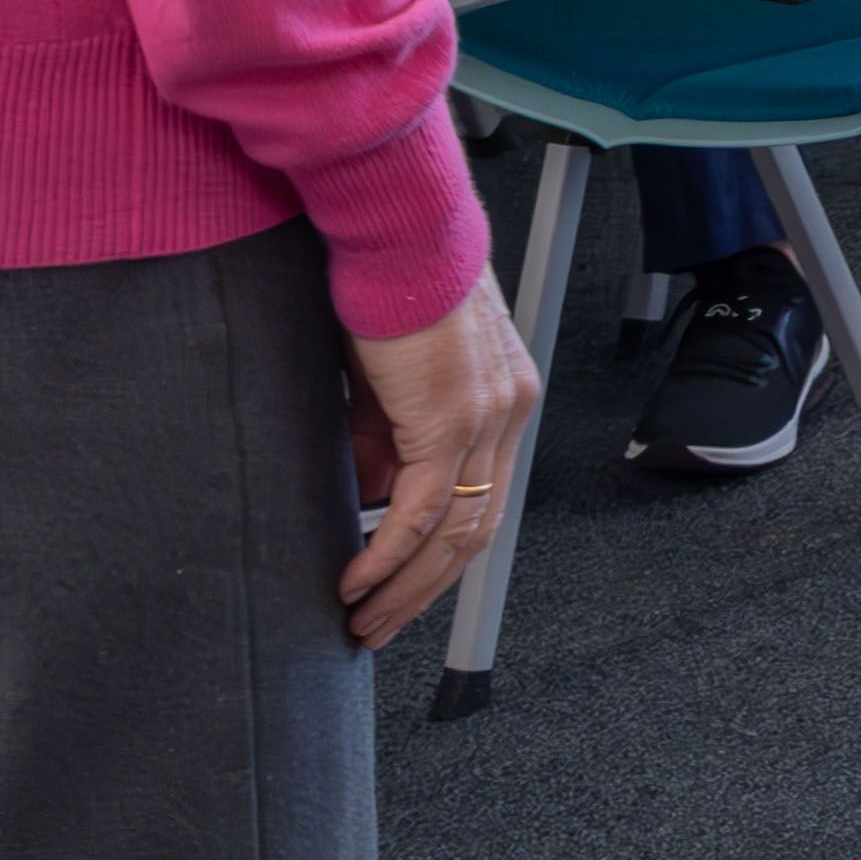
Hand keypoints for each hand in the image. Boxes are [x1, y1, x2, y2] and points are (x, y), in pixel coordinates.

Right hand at [333, 285, 545, 647]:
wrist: (395, 231)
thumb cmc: (387, 288)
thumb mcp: (388, 381)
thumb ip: (386, 442)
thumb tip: (374, 502)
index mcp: (502, 403)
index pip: (483, 498)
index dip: (445, 555)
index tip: (406, 591)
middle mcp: (505, 415)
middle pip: (474, 531)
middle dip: (424, 591)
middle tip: (379, 627)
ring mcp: (484, 420)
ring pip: (450, 533)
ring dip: (402, 588)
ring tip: (361, 622)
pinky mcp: (449, 420)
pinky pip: (419, 510)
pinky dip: (385, 555)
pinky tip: (355, 583)